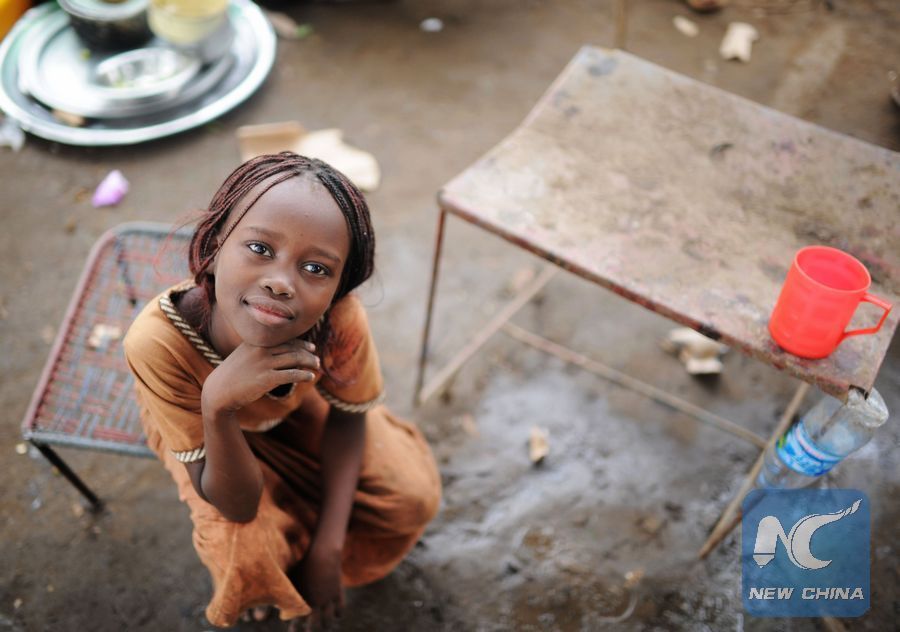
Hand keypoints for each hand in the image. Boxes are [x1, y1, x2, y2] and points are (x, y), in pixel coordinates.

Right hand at [202, 339, 319, 414]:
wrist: (218, 390)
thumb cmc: (233, 374)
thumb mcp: (244, 355)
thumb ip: (261, 350)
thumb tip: (282, 350)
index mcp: (257, 341)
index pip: (285, 339)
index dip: (301, 343)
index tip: (312, 347)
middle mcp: (261, 349)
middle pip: (292, 348)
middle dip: (308, 354)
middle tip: (317, 360)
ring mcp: (263, 363)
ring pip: (294, 359)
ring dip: (309, 363)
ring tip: (316, 367)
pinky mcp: (266, 378)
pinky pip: (291, 374)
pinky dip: (303, 375)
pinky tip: (310, 377)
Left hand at [292, 542, 343, 629]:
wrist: (323, 555)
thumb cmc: (304, 563)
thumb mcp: (293, 575)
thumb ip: (287, 587)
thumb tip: (276, 598)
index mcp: (303, 599)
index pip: (298, 619)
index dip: (295, 626)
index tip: (293, 630)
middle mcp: (316, 602)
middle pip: (314, 623)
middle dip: (311, 630)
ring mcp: (328, 598)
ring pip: (328, 619)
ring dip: (326, 625)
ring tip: (325, 628)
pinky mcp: (338, 592)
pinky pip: (340, 608)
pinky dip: (338, 614)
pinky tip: (337, 616)